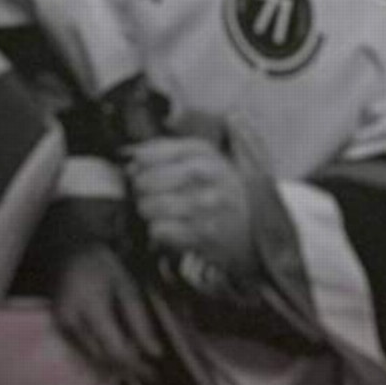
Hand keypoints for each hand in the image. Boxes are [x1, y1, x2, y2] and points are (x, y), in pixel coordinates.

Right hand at [51, 240, 161, 384]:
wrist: (69, 251)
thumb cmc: (103, 264)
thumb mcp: (127, 286)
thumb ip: (139, 320)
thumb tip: (154, 352)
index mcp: (90, 307)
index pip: (114, 347)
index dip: (134, 364)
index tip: (154, 373)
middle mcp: (71, 320)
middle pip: (102, 357)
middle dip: (127, 372)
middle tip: (151, 383)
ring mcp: (62, 325)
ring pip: (92, 358)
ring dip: (115, 371)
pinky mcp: (60, 328)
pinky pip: (83, 351)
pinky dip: (102, 361)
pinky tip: (117, 371)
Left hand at [124, 136, 257, 276]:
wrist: (254, 228)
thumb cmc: (220, 191)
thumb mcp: (203, 160)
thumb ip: (166, 151)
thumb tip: (131, 158)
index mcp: (205, 153)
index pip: (151, 154)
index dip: (138, 166)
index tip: (138, 171)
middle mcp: (208, 176)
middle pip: (145, 180)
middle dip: (140, 190)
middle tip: (150, 195)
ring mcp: (206, 205)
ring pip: (149, 206)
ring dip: (148, 212)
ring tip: (161, 212)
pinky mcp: (203, 233)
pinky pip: (159, 230)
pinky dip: (158, 231)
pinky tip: (172, 227)